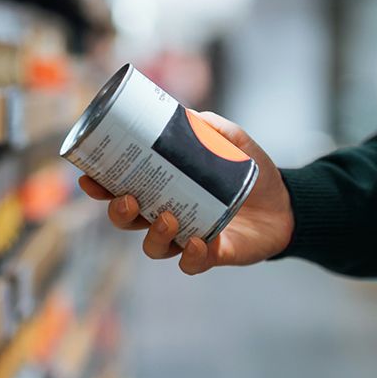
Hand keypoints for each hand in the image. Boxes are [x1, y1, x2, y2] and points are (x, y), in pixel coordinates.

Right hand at [77, 111, 293, 274]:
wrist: (287, 203)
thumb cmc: (250, 172)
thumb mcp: (233, 141)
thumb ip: (211, 127)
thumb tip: (187, 114)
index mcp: (162, 188)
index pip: (120, 189)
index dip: (100, 186)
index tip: (89, 177)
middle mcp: (167, 216)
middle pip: (128, 221)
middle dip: (118, 213)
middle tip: (127, 198)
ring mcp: (186, 238)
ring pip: (154, 247)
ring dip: (154, 235)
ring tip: (168, 219)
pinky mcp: (211, 255)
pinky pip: (191, 263)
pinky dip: (191, 256)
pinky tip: (197, 242)